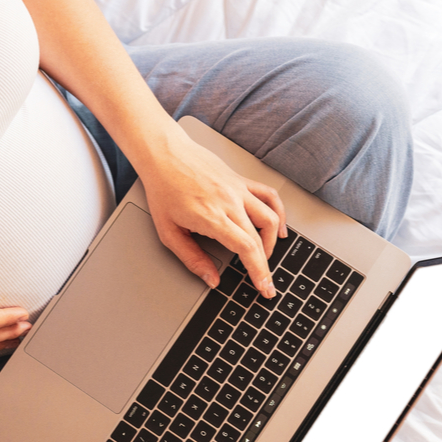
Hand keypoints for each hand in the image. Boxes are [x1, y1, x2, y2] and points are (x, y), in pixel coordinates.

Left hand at [139, 127, 286, 297]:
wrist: (164, 155)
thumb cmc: (163, 189)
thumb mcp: (169, 232)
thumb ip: (192, 259)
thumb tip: (211, 279)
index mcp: (212, 216)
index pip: (246, 248)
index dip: (259, 271)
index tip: (265, 287)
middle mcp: (229, 201)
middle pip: (259, 238)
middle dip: (266, 265)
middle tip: (266, 281)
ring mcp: (238, 189)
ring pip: (270, 217)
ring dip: (272, 240)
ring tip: (266, 254)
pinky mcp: (240, 180)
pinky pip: (268, 195)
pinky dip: (278, 212)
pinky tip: (278, 226)